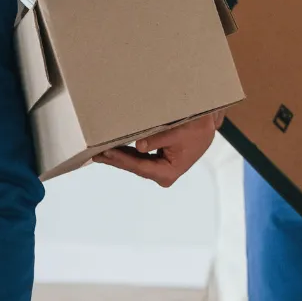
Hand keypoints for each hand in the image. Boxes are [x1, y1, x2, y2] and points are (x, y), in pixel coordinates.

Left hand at [91, 111, 222, 187]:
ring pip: (134, 163)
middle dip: (115, 160)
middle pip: (134, 167)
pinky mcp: (157, 162)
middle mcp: (163, 175)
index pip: (140, 167)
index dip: (122, 160)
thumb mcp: (178, 132)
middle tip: (95, 154)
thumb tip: (139, 145)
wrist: (206, 126)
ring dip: (117, 157)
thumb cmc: (197, 129)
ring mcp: (159, 169)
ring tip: (98, 151)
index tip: (107, 153)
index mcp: (168, 172)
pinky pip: (137, 158)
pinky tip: (112, 147)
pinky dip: (125, 152)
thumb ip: (158, 139)